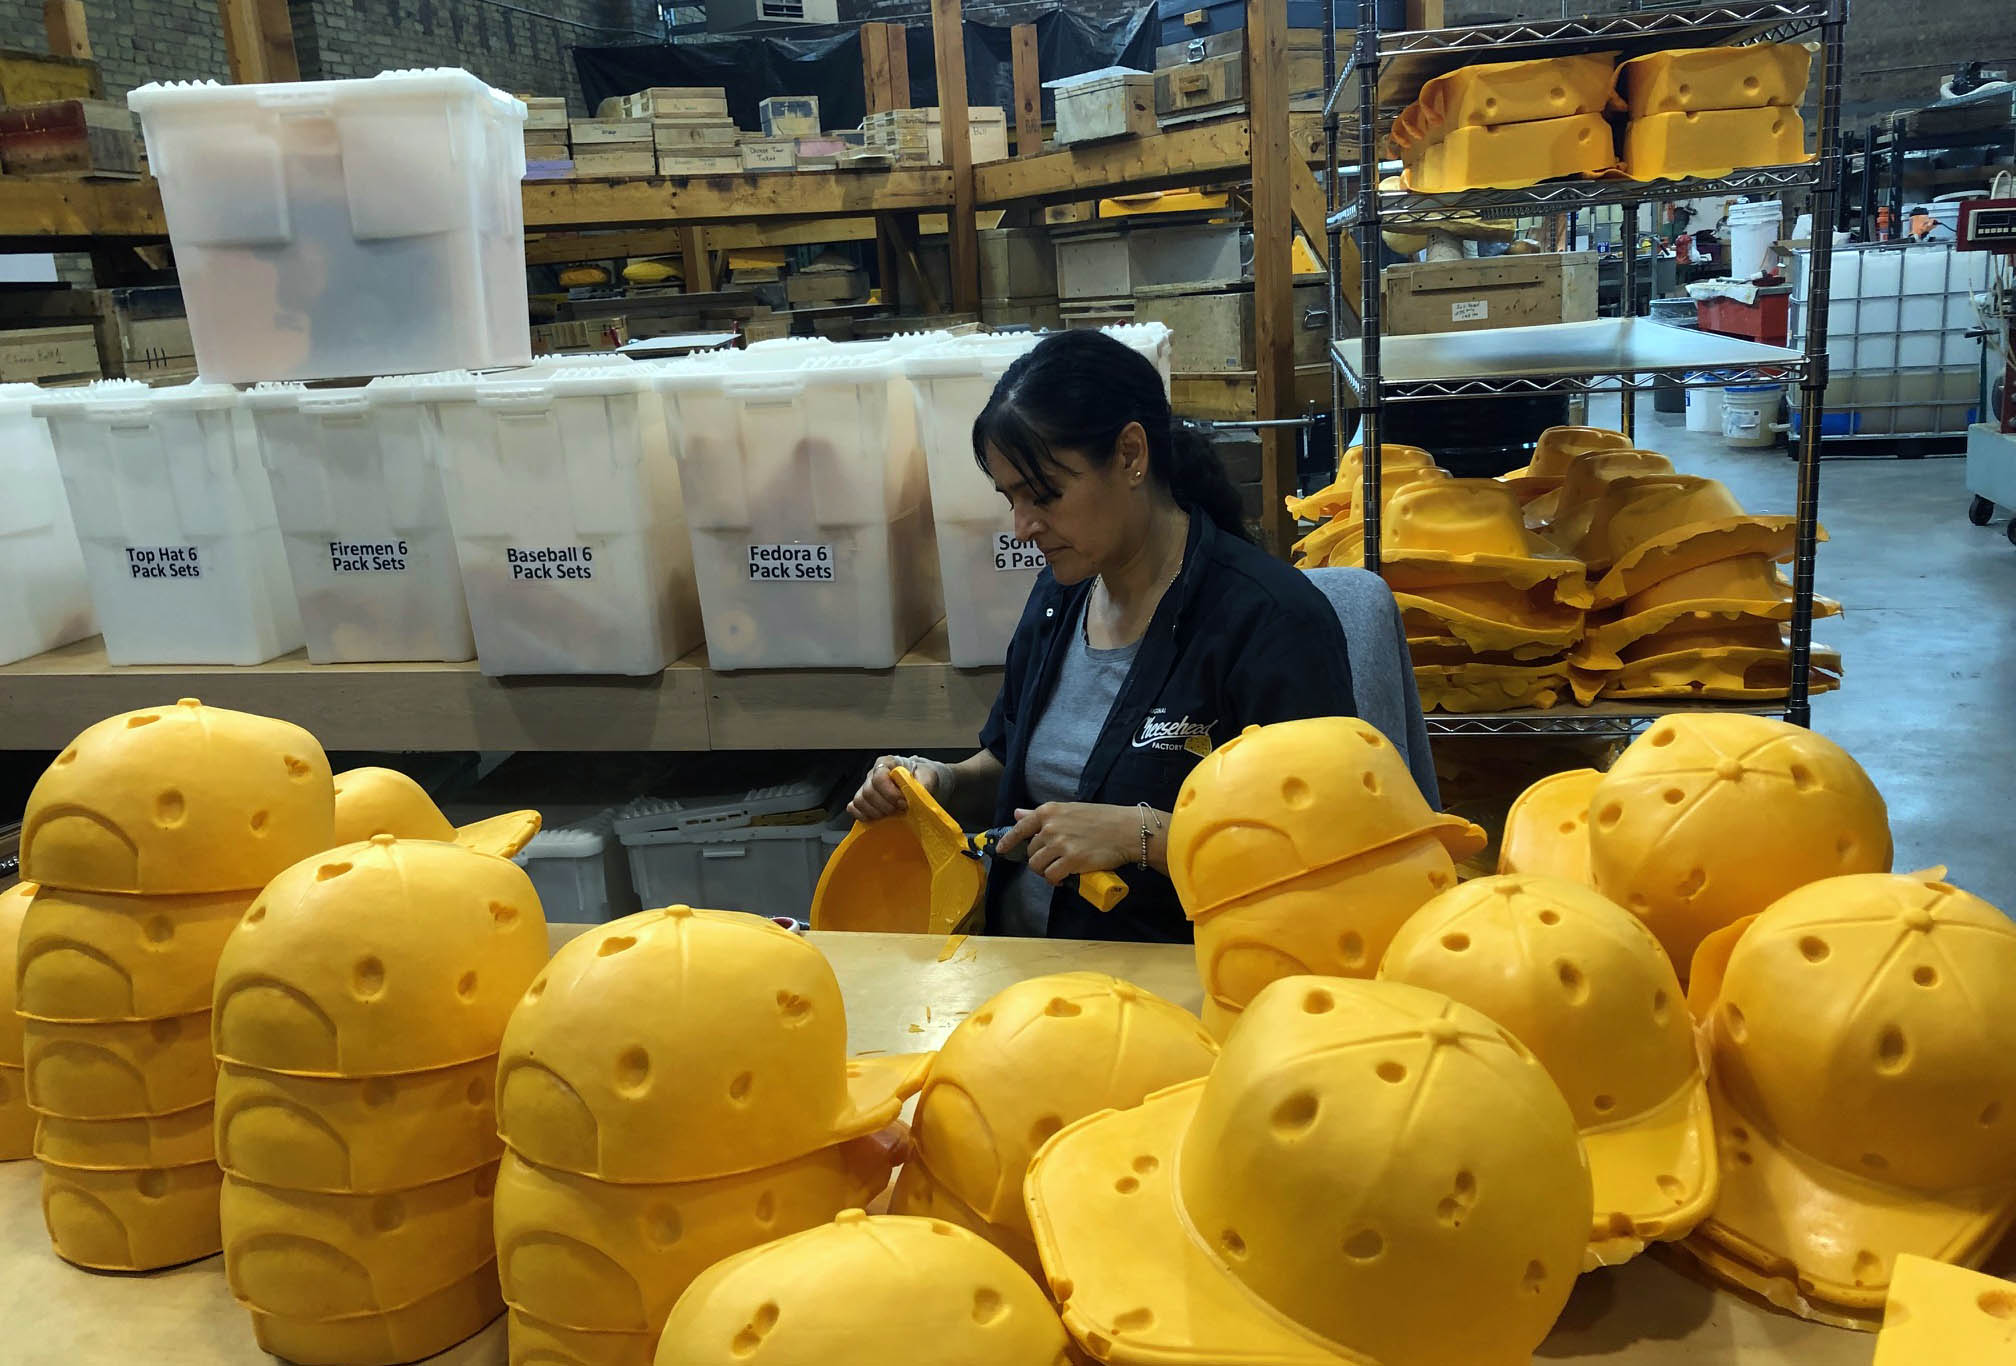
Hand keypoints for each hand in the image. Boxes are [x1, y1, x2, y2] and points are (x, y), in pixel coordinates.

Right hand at [847, 755, 946, 821]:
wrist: (921, 782)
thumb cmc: (922, 777)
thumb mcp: (928, 776)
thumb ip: (923, 784)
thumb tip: (919, 795)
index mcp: (887, 763)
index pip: (879, 777)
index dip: (890, 793)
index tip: (903, 802)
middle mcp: (873, 774)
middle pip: (868, 792)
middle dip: (885, 805)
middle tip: (900, 810)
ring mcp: (866, 787)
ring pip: (859, 801)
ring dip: (875, 812)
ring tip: (891, 815)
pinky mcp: (863, 800)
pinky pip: (853, 808)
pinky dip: (863, 816)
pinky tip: (878, 819)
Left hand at [996, 803, 1136, 883]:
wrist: (1126, 830)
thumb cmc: (1102, 818)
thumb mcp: (1070, 810)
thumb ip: (1043, 815)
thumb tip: (1018, 814)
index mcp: (1049, 811)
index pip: (1020, 827)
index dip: (1008, 841)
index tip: (1001, 850)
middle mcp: (1051, 827)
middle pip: (1030, 850)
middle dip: (1039, 858)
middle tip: (1054, 861)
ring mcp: (1060, 844)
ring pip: (1037, 866)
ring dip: (1045, 872)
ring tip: (1058, 871)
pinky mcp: (1071, 861)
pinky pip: (1051, 876)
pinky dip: (1055, 881)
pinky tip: (1063, 879)